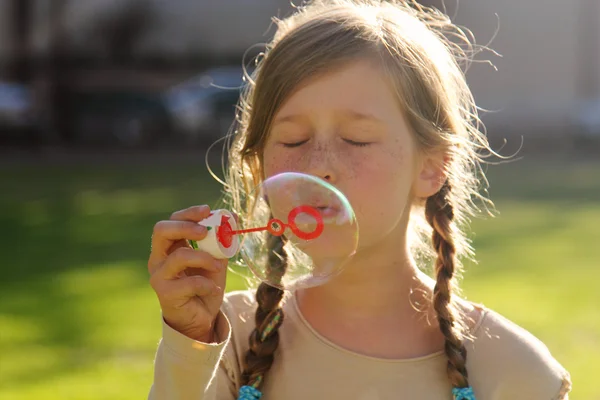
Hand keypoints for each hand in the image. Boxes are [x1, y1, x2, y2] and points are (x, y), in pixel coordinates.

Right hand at [148, 205, 227, 341]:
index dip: (188, 213)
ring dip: (204, 258)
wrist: (201, 318)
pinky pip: (189, 283)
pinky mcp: (165, 294)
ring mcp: (159, 276)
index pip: (171, 221)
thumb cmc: (205, 285)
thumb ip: (219, 242)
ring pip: (178, 256)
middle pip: (161, 231)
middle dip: (185, 227)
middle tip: (205, 232)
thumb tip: (232, 218)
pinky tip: (213, 290)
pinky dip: (207, 284)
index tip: (207, 210)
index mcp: (169, 247)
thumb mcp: (215, 260)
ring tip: (218, 267)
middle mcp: (159, 258)